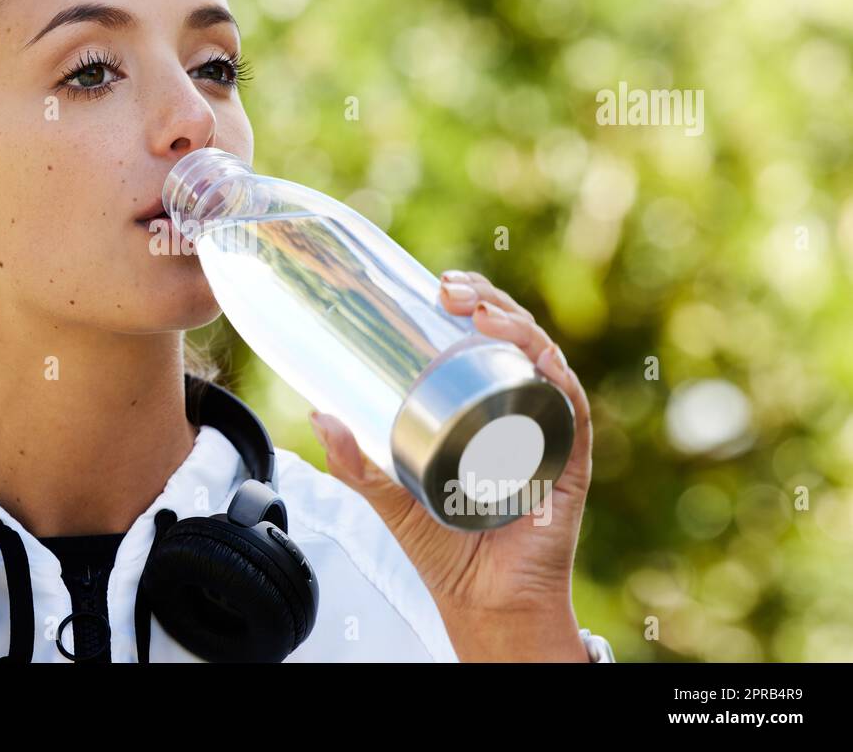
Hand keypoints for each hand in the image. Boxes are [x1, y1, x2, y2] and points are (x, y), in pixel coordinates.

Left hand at [307, 269, 593, 660]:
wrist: (482, 603)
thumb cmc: (444, 549)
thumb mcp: (388, 495)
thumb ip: (353, 461)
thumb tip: (318, 413)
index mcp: (485, 408)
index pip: (484, 340)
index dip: (470, 303)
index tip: (435, 285)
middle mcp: (521, 411)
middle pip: (514, 339)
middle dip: (488, 300)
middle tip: (448, 289)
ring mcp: (546, 433)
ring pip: (544, 361)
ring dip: (518, 326)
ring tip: (481, 311)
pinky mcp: (568, 463)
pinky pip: (571, 411)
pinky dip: (558, 379)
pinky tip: (540, 358)